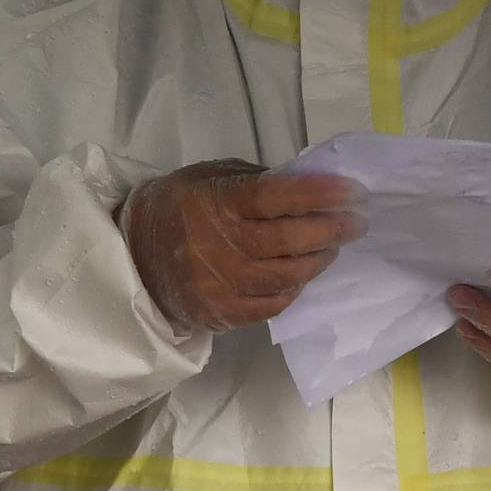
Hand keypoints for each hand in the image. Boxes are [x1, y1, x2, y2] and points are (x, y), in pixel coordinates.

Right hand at [123, 159, 368, 332]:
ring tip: (333, 247)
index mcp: (215, 202)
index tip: (354, 192)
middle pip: (289, 240)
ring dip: (319, 260)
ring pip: (287, 276)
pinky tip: (303, 274)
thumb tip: (312, 186)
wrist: (132, 256)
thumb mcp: (211, 178)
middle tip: (358, 222)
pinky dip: (294, 288)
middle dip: (333, 230)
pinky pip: (273, 305)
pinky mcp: (221, 313)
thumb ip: (257, 182)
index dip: (319, 195)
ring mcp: (219, 284)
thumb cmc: (181, 207)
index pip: (276, 197)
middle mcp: (217, 245)